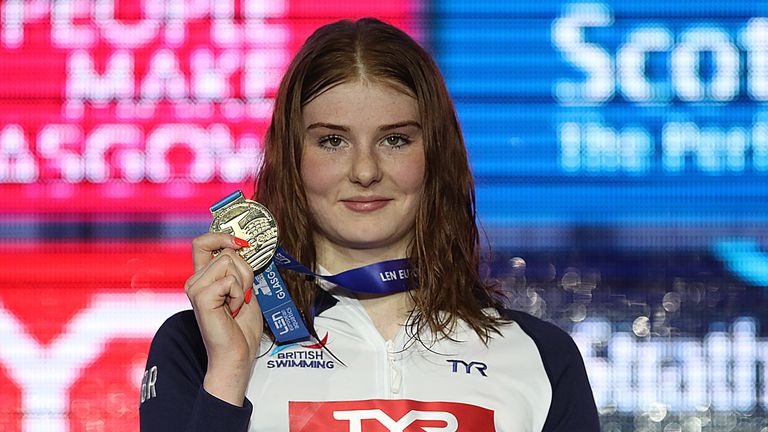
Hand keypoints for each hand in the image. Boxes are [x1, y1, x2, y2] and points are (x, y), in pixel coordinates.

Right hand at [184, 232, 262, 404]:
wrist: (236, 355)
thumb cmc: (241, 328)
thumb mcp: (244, 289)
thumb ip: (239, 268)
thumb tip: (241, 245)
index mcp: (204, 277)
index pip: (202, 243)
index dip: (221, 236)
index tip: (241, 244)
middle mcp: (195, 281)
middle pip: (227, 253)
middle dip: (245, 272)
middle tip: (242, 296)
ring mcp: (195, 289)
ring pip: (230, 263)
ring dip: (243, 285)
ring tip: (236, 305)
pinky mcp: (201, 298)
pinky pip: (231, 281)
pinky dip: (240, 296)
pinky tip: (233, 311)